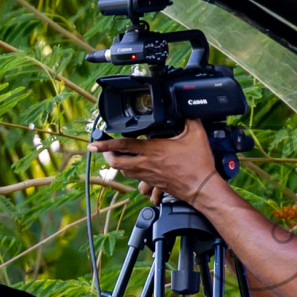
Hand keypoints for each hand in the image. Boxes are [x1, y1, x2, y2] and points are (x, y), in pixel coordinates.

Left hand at [89, 119, 221, 206]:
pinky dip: (132, 174)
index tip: (93, 143)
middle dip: (107, 155)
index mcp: (153, 150)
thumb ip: (189, 119)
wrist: (202, 188)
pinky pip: (137, 181)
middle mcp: (146, 164)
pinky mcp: (155, 184)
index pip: (123, 145)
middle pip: (116, 162)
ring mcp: (149, 176)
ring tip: (117, 157)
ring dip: (118, 164)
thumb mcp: (196, 134)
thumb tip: (188, 108)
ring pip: (124, 172)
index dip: (105, 143)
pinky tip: (135, 170)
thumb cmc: (198, 164)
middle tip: (104, 148)